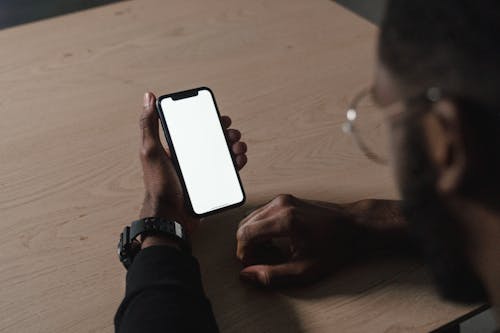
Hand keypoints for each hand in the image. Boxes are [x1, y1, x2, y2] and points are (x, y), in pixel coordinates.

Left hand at [139, 92, 247, 234]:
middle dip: (227, 134)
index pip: (196, 128)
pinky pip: (227, 171)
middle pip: (213, 139)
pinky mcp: (210, 184)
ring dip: (235, 147)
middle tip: (233, 135)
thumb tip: (148, 96)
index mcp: (176, 147)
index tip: (221, 118)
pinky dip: (237, 163)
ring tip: (239, 148)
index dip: (210, 120)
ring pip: (223, 153)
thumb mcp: (150, 151)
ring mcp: (201, 171)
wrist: (171, 217)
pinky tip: (240, 160)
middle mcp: (189, 157)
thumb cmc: (158, 185)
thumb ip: (149, 124)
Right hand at [236, 195, 406, 286]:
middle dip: (247, 246)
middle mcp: (281, 205)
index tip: (252, 264)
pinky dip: (261, 229)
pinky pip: (261, 214)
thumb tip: (248, 275)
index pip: (246, 234)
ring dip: (253, 237)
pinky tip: (275, 241)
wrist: (353, 226)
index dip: (243, 253)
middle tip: (260, 261)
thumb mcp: (305, 269)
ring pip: (251, 218)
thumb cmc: (335, 245)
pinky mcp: (286, 200)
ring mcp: (283, 200)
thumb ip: (273, 275)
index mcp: (285, 220)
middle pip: (245, 225)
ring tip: (270, 252)